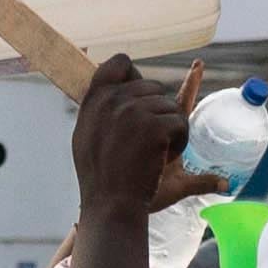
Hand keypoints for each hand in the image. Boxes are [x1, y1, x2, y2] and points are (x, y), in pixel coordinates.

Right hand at [70, 56, 195, 219]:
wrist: (110, 204)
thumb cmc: (100, 177)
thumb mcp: (87, 137)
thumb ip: (101, 109)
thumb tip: (118, 89)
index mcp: (95, 100)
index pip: (119, 63)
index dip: (134, 74)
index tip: (141, 95)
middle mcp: (113, 99)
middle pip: (153, 87)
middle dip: (158, 112)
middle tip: (147, 142)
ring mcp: (133, 111)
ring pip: (170, 105)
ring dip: (170, 129)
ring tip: (154, 155)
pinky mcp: (154, 126)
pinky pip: (180, 122)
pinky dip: (179, 142)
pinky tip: (163, 160)